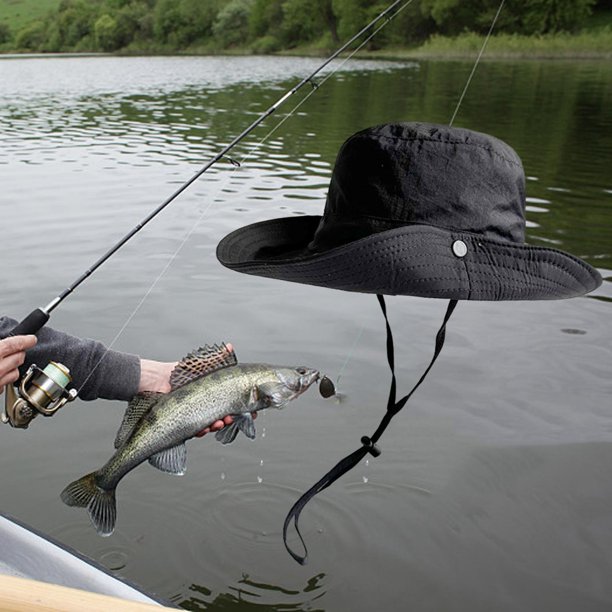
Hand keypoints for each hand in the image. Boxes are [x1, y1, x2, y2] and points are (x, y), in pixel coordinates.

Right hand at [0, 335, 36, 390]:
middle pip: (19, 358)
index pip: (14, 344)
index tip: (31, 339)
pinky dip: (4, 380)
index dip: (25, 340)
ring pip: (15, 373)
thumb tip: (3, 342)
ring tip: (3, 364)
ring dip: (13, 368)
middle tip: (14, 351)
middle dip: (19, 354)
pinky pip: (5, 385)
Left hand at [138, 343, 252, 436]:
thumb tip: (231, 346)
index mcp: (213, 393)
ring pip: (212, 424)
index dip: (244, 408)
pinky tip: (204, 428)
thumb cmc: (178, 372)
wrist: (155, 381)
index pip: (232, 402)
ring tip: (220, 423)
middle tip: (234, 418)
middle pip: (225, 416)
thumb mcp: (201, 364)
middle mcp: (206, 405)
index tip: (252, 413)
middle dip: (232, 419)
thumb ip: (217, 358)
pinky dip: (202, 430)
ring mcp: (196, 414)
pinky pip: (196, 430)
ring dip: (218, 425)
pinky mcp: (185, 422)